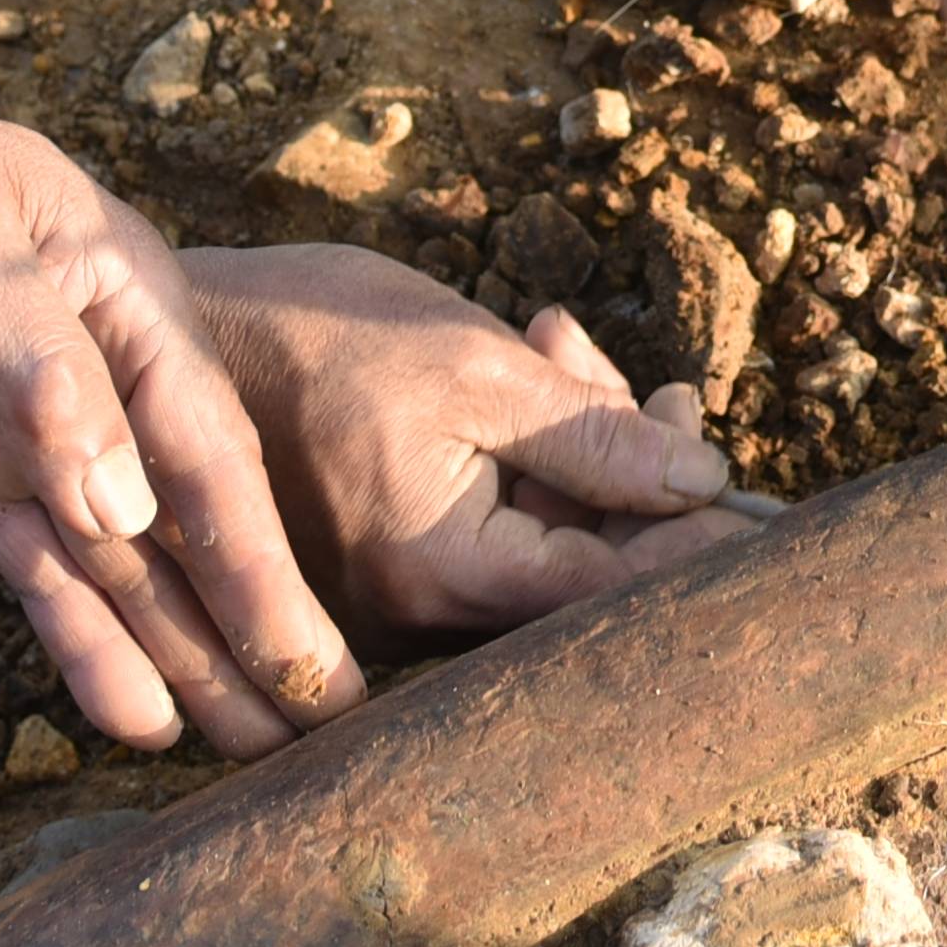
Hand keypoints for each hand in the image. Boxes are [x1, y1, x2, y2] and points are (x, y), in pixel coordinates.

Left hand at [0, 64, 366, 760]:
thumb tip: (124, 507)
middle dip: (252, 621)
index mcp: (125, 293)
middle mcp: (99, 371)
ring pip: (121, 562)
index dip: (260, 551)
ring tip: (252, 750)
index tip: (310, 650)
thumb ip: (36, 369)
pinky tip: (137, 715)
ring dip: (183, 651)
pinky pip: (35, 570)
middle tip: (327, 729)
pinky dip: (83, 642)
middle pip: (188, 514)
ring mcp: (28, 429)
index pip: (207, 441)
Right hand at [171, 245, 749, 641]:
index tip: (765, 515)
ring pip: (543, 539)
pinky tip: (536, 357)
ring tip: (563, 341)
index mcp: (444, 572)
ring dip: (584, 446)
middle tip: (665, 389)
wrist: (182, 330)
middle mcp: (418, 617)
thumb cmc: (317, 334)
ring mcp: (397, 601)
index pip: (611, 591)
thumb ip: (591, 433)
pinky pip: (493, 526)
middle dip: (642, 475)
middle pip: (584, 573)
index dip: (696, 550)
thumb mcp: (472, 365)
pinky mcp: (384, 569)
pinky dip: (529, 454)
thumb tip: (706, 484)